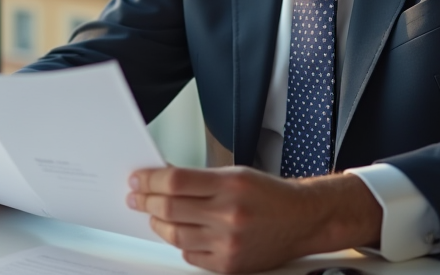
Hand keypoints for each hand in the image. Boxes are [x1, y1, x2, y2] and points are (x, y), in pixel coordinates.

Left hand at [127, 166, 381, 273]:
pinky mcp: (229, 265)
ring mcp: (228, 242)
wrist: (302, 220)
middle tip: (137, 197)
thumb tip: (164, 178)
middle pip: (169, 208)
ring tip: (154, 216)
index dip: (150, 180)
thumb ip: (200, 178)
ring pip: (175, 235)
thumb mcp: (236, 173)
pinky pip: (190, 256)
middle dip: (146, 201)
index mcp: (230, 185)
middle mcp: (229, 214)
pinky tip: (181, 233)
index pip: (175, 181)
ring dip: (158, 223)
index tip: (138, 179)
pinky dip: (181, 244)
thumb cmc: (270, 195)